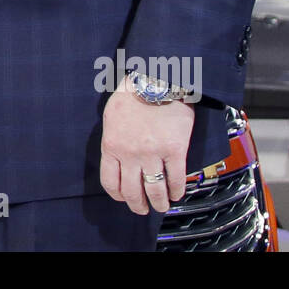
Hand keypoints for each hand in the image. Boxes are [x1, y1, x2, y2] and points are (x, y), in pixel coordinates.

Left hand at [101, 82, 193, 213]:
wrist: (157, 79)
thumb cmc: (132, 94)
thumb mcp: (112, 117)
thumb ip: (114, 140)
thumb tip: (118, 160)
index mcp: (111, 146)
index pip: (110, 182)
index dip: (118, 195)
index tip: (125, 198)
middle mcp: (130, 154)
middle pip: (132, 192)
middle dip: (138, 206)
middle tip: (144, 210)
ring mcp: (153, 154)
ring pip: (155, 190)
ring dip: (159, 203)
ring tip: (162, 206)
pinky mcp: (175, 150)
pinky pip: (176, 179)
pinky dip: (177, 191)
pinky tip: (178, 194)